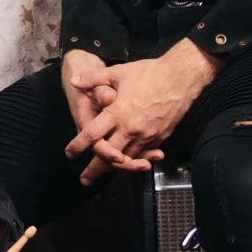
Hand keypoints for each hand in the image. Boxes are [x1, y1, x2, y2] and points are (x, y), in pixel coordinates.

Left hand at [66, 39, 218, 183]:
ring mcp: (147, 135)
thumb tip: (74, 81)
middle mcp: (131, 128)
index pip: (92, 135)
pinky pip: (144, 153)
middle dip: (95, 169)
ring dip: (116, 167)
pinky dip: (135, 159)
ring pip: (128, 158)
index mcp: (117, 113)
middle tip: (85, 179)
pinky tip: (129, 162)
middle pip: (109, 155)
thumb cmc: (150, 73)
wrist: (181, 77)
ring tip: (105, 173)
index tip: (69, 153)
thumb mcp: (118, 72)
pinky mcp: (160, 137)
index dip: (78, 145)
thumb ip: (93, 79)